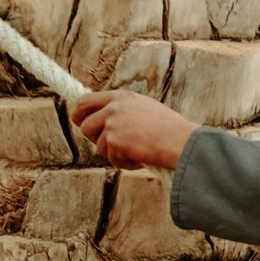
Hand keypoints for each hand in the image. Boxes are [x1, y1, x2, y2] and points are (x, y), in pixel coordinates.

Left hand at [71, 92, 196, 171]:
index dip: (79, 113)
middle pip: (84, 125)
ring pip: (99, 146)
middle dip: (93, 138)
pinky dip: (126, 163)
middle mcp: (114, 107)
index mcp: (122, 97)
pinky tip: (142, 158)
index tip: (79, 122)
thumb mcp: (145, 110)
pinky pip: (113, 159)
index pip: (86, 100)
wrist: (180, 140)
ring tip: (137, 152)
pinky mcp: (114, 141)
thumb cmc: (170, 130)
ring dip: (115, 154)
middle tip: (109, 146)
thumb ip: (125, 112)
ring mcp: (112, 124)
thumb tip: (107, 125)